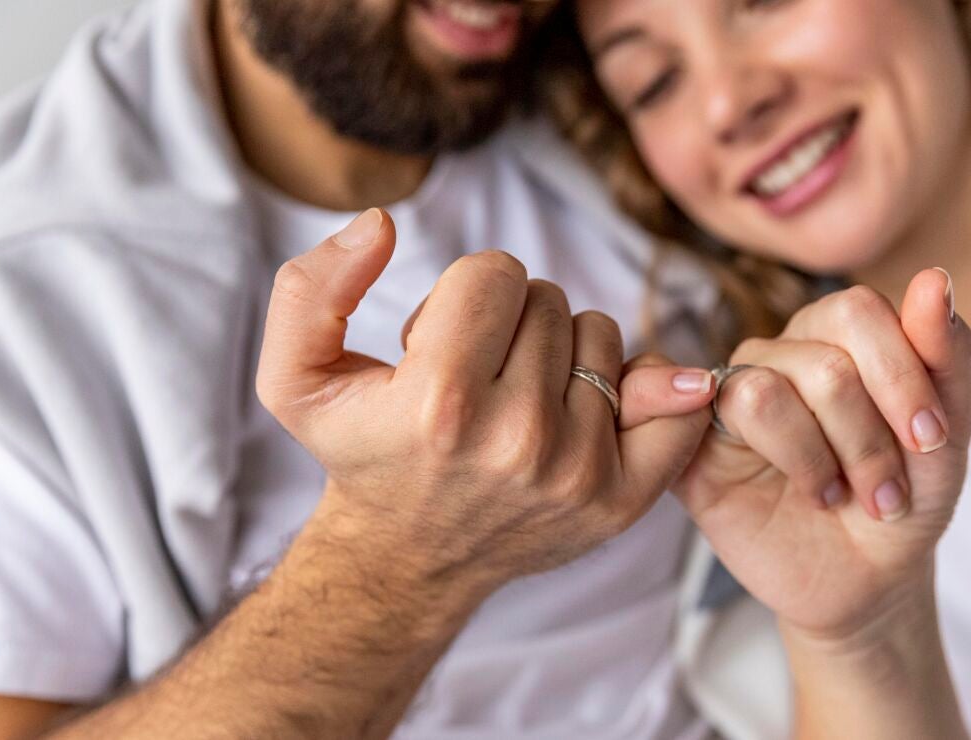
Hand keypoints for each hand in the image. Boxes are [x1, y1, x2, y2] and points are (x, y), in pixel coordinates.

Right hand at [257, 208, 716, 600]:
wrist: (407, 558)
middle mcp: (519, 440)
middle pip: (550, 299)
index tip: (444, 340)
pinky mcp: (622, 499)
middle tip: (479, 374)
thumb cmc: (362, 454)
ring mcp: (578, 472)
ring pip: (601, 337)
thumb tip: (381, 221)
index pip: (496, 273)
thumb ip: (312, 286)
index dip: (464, 295)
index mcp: (442, 403)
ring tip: (519, 395)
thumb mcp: (294, 376)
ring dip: (561, 351)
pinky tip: (595, 402)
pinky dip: (647, 387)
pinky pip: (676, 402)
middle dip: (510, 321)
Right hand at [673, 269, 970, 644]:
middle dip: (871, 437)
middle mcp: (781, 353)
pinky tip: (815, 494)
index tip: (932, 438)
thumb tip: (932, 278)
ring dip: (825, 457)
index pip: (858, 309)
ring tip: (845, 497)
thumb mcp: (949, 430)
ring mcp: (733, 394)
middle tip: (890, 492)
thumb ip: (945, 352)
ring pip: (768, 387)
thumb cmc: (908, 497)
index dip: (900, 374)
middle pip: (823, 359)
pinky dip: (790, 460)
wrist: (871, 581)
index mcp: (836, 334)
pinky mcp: (696, 442)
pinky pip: (727, 413)